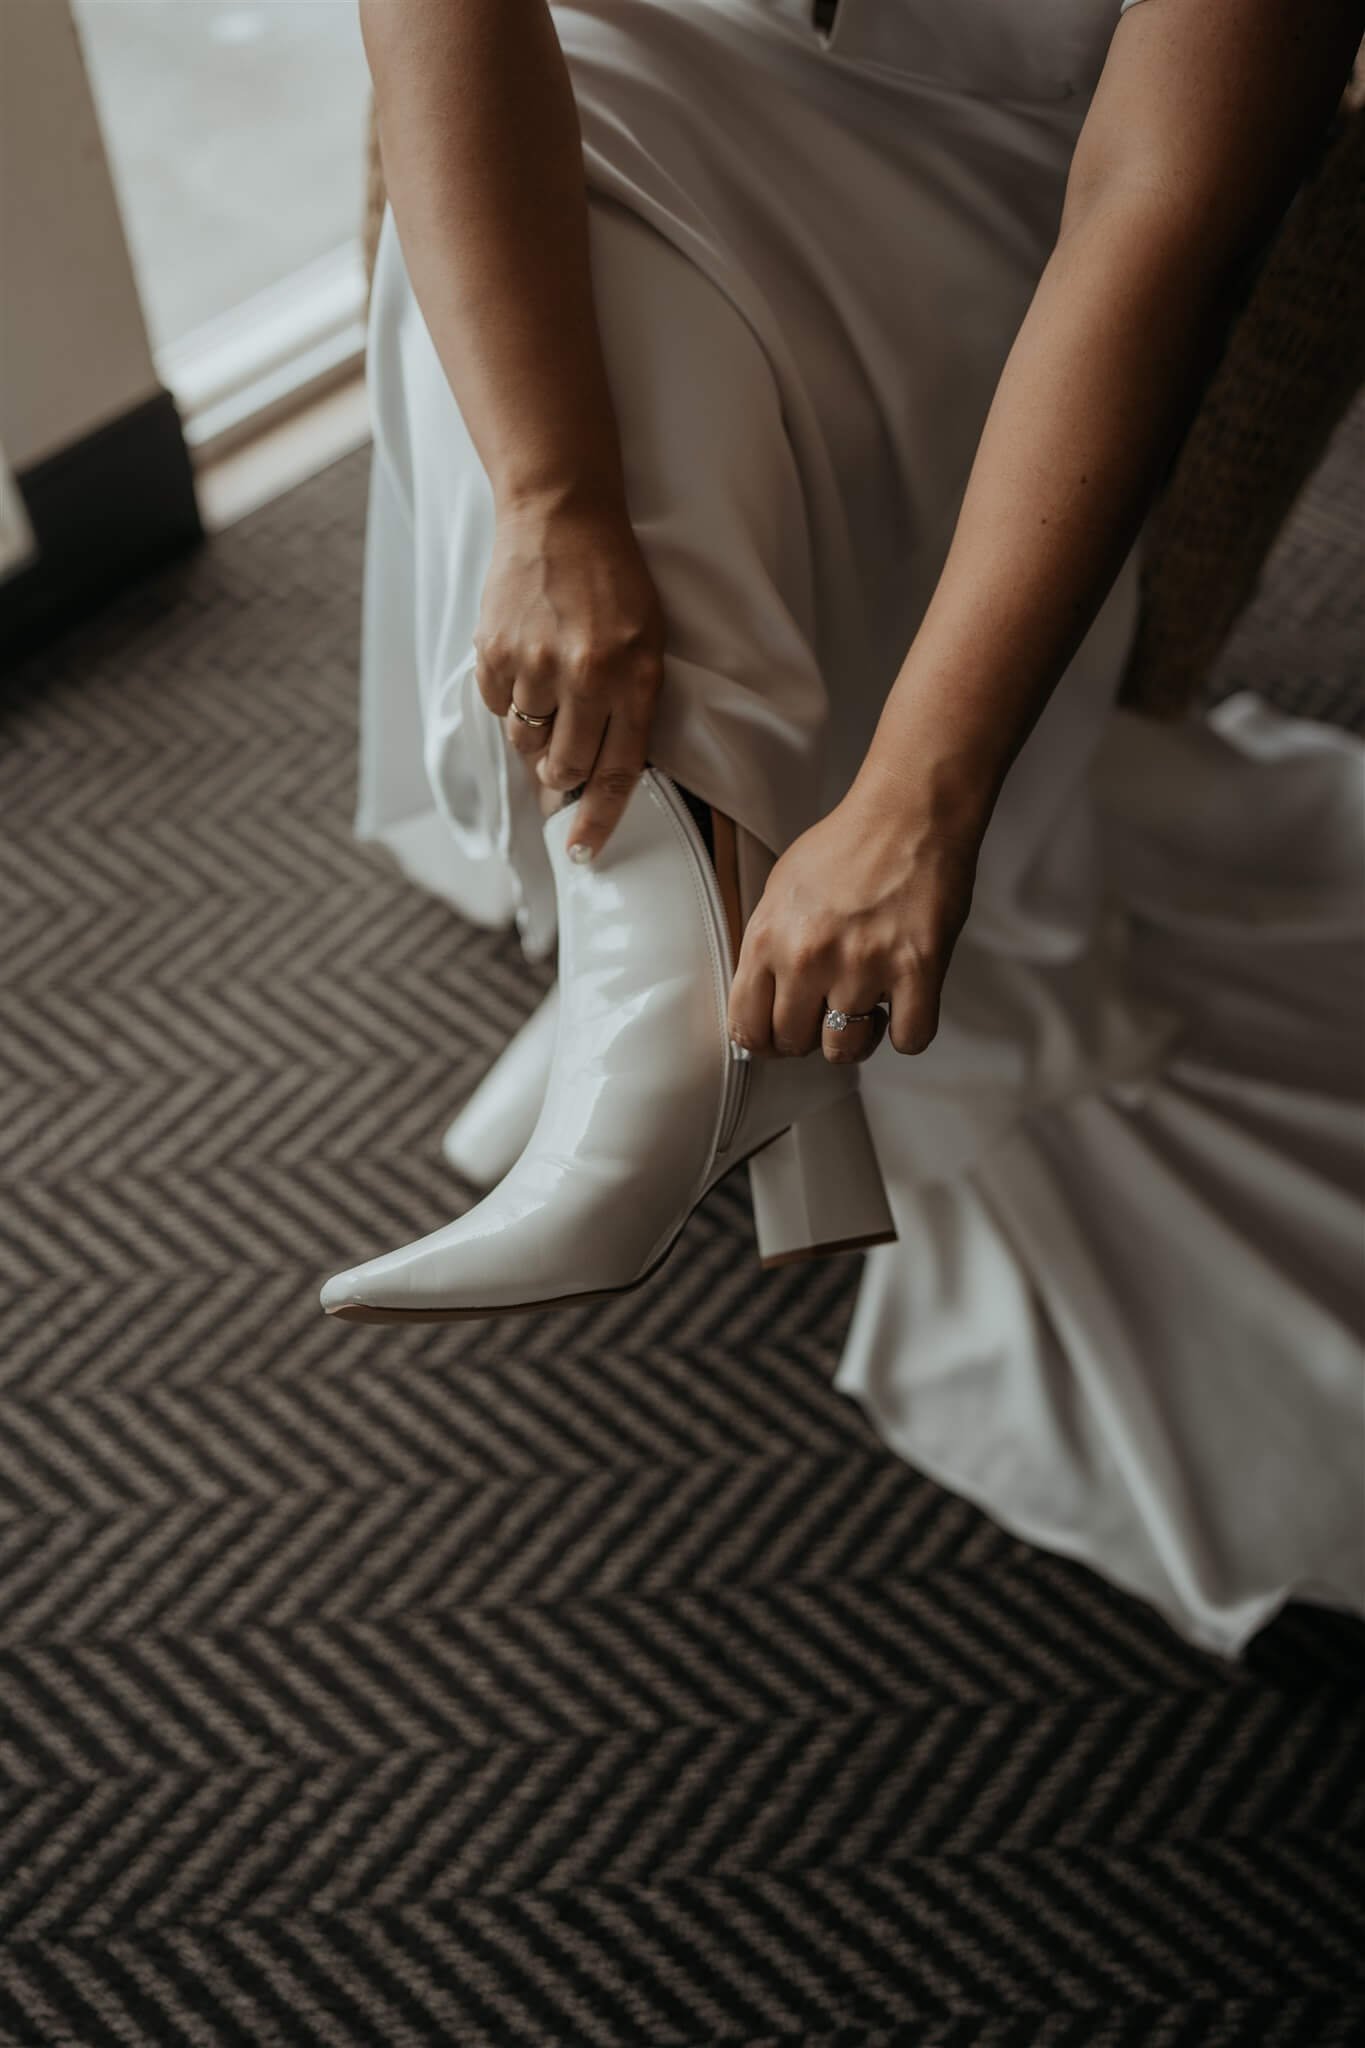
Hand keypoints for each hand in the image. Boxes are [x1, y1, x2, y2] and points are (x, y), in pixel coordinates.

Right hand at [473, 483, 666, 858]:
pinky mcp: (494, 651)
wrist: (561, 515)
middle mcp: (584, 676)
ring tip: (549, 690)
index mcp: (631, 677)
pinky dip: (510, 698)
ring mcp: (534, 664)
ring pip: (527, 741)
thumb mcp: (647, 642)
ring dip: (537, 733)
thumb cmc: (613, 583)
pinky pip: (498, 707)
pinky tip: (525, 662)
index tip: (582, 853)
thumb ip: (632, 706)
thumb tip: (599, 774)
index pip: (616, 771)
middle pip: (566, 767)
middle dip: (565, 775)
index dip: (598, 821)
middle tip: (565, 758)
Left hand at [727, 767, 981, 1064]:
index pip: (747, 1027)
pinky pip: (910, 1040)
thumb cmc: (848, 845)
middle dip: (810, 1037)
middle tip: (828, 1011)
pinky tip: (905, 1004)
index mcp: (769, 937)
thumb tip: (760, 1001)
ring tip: (868, 1005)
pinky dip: (908, 1031)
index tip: (780, 1036)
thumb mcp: (780, 891)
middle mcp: (809, 957)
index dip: (764, 1041)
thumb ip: (766, 948)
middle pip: (794, 1044)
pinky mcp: (918, 969)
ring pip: (847, 1050)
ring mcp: (864, 966)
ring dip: (858, 1038)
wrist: (910, 813)